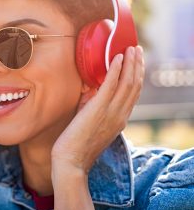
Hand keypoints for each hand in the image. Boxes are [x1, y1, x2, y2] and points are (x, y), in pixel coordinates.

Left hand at [51, 46, 144, 172]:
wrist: (71, 161)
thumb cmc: (79, 142)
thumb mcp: (94, 122)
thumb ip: (96, 105)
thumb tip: (93, 88)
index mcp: (120, 118)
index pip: (134, 93)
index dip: (137, 75)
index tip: (137, 62)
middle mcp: (120, 114)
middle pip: (135, 85)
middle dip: (138, 65)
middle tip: (137, 49)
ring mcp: (111, 112)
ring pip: (127, 83)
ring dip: (130, 63)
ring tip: (131, 49)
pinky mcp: (98, 109)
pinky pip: (111, 85)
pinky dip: (116, 70)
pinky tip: (117, 58)